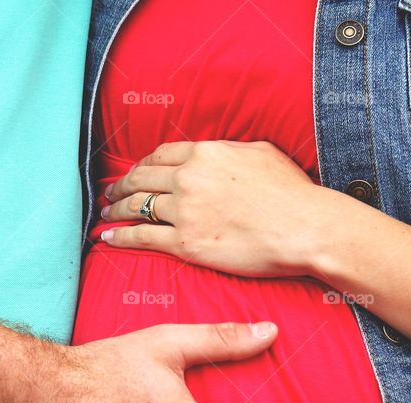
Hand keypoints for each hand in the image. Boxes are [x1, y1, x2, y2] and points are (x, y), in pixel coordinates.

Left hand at [99, 140, 349, 277]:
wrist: (304, 228)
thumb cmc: (292, 193)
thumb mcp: (261, 153)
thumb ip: (230, 150)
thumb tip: (218, 152)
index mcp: (205, 153)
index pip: (160, 155)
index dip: (142, 164)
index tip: (135, 172)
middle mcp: (188, 178)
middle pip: (141, 179)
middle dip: (120, 185)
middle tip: (109, 192)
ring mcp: (184, 211)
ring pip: (137, 207)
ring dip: (116, 209)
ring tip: (106, 213)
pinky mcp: (186, 243)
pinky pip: (142, 238)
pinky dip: (120, 237)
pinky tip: (108, 237)